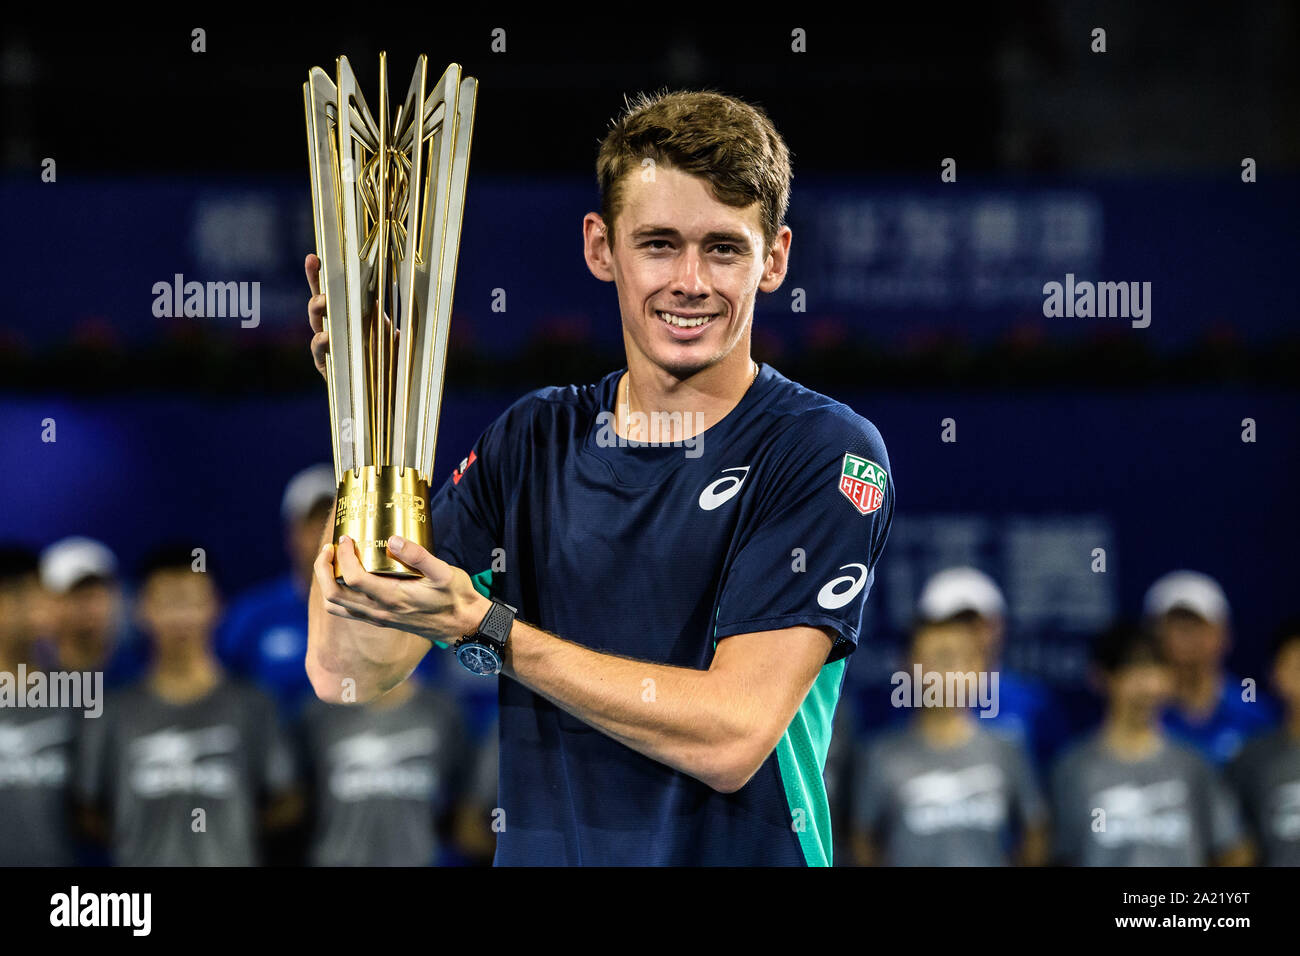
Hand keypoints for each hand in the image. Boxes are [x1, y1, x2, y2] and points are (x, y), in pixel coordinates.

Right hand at [305, 252, 400, 382]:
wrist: (391, 393)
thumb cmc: (390, 358)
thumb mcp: (389, 332)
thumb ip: (380, 315)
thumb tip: (379, 292)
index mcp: (347, 315)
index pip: (331, 291)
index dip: (319, 274)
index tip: (315, 257)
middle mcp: (334, 328)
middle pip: (318, 302)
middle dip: (315, 285)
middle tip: (317, 272)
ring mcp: (328, 346)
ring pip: (315, 323)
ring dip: (316, 309)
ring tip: (321, 302)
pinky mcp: (326, 366)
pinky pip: (318, 351)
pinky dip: (320, 342)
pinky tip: (325, 336)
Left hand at [314, 532, 492, 646]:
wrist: (463, 626)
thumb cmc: (455, 597)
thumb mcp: (444, 572)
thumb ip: (419, 556)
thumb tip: (394, 539)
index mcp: (392, 598)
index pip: (353, 578)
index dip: (344, 556)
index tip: (347, 539)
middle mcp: (379, 612)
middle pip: (334, 594)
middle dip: (323, 569)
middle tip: (330, 548)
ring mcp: (378, 618)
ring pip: (336, 605)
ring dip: (326, 582)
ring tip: (332, 561)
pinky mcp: (380, 620)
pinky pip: (347, 610)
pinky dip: (338, 593)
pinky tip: (348, 576)